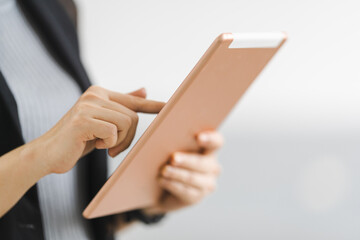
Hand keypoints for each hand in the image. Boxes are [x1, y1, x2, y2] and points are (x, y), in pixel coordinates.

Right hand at [33, 86, 164, 173]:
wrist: (49, 154)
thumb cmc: (78, 140)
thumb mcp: (102, 123)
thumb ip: (121, 107)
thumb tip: (144, 89)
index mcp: (100, 94)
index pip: (134, 100)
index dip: (154, 105)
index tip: (172, 106)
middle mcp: (94, 94)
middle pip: (133, 116)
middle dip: (128, 138)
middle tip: (113, 147)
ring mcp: (87, 105)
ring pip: (127, 123)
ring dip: (119, 142)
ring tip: (104, 147)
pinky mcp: (83, 120)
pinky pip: (113, 132)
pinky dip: (108, 145)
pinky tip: (93, 145)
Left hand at [143, 130, 222, 214]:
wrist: (163, 189)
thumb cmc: (169, 161)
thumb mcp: (173, 150)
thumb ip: (175, 144)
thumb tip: (165, 141)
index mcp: (209, 149)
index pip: (217, 142)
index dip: (210, 139)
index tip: (198, 138)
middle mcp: (212, 166)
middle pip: (202, 162)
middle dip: (186, 160)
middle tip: (173, 158)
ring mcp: (207, 183)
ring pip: (192, 178)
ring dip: (176, 174)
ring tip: (164, 170)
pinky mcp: (197, 197)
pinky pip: (185, 191)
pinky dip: (172, 184)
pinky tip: (162, 180)